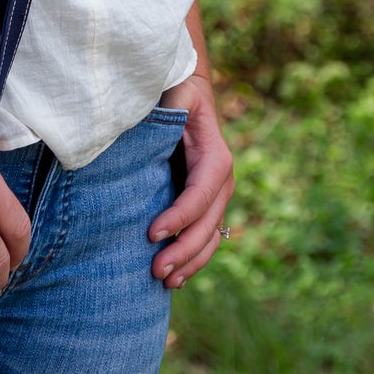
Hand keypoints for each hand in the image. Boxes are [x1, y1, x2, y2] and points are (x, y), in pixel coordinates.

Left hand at [147, 72, 234, 288]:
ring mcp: (216, 197)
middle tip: (156, 270)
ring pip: (210, 238)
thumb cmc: (176, 92)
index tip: (152, 233)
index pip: (201, 193)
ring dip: (190, 263)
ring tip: (165, 282)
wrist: (188, 95)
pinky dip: (193, 260)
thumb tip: (167, 109)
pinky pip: (204, 238)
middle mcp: (221, 181)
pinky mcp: (204, 206)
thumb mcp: (176, 91)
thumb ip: (173, 103)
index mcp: (215, 156)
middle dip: (184, 250)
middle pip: (208, 223)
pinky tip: (175, 280)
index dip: (179, 216)